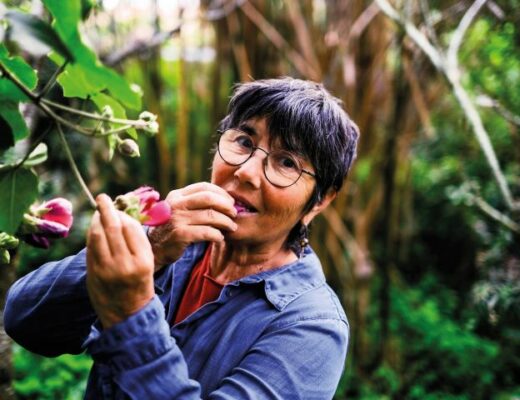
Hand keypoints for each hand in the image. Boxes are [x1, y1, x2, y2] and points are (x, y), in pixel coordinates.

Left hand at [86, 194, 154, 328]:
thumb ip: (136, 242)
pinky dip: (91, 234)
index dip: (123, 215)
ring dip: (96, 220)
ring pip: (98, 235)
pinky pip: (90, 247)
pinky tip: (93, 229)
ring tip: (98, 213)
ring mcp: (108, 269)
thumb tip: (122, 216)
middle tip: (103, 198)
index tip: (119, 208)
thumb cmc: (140, 285)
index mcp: (144, 260)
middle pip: (113, 227)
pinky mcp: (94, 273)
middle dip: (107, 209)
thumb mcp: (147, 263)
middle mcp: (126, 264)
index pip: (131, 228)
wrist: (127, 315)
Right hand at [148, 182, 236, 267]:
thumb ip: (197, 203)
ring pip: (210, 215)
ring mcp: (177, 219)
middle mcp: (176, 204)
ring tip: (232, 227)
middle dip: (226, 205)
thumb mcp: (180, 210)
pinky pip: (206, 232)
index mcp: (177, 195)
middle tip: (234, 214)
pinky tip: (220, 238)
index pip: (204, 187)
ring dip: (226, 222)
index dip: (221, 193)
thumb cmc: (174, 228)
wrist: (156, 248)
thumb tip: (226, 200)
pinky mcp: (180, 234)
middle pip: (209, 198)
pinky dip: (217, 235)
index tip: (231, 202)